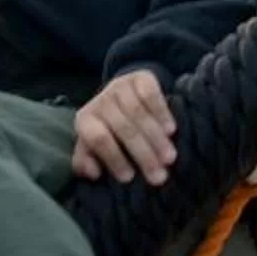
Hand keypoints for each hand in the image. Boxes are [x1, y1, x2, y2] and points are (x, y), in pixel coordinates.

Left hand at [73, 69, 176, 184]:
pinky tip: (171, 131)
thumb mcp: (92, 146)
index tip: (129, 178)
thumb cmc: (109, 129)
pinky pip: (151, 94)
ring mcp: (120, 86)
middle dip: (142, 154)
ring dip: (155, 138)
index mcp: (85, 120)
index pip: (98, 138)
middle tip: (159, 176)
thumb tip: (93, 173)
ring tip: (169, 158)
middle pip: (122, 128)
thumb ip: (86, 161)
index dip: (113, 158)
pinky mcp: (139, 77)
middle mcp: (101, 101)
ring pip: (138, 113)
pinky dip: (161, 113)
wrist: (123, 94)